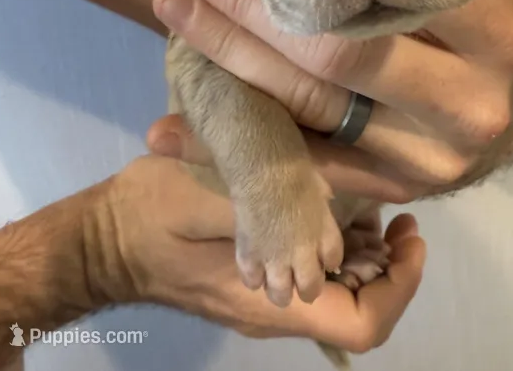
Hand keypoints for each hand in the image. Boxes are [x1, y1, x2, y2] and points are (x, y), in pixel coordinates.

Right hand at [95, 127, 425, 352]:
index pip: (362, 325)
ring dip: (366, 250)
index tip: (411, 234)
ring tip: (371, 201)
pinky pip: (314, 272)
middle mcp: (277, 309)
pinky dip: (337, 243)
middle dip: (391, 262)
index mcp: (271, 302)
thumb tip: (346, 188)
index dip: (401, 286)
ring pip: (340, 288)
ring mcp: (267, 296)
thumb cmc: (147, 216)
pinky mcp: (258, 278)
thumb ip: (277, 198)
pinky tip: (334, 202)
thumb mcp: (208, 194)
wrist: (100, 241)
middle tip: (398, 211)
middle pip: (360, 304)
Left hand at [151, 0, 512, 202]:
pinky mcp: (394, 191)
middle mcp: (474, 103)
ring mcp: (432, 159)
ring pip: (310, 111)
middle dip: (246, 11)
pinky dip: (234, 148)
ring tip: (173, 13)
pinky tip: (171, 124)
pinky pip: (304, 171)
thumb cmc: (489, 22)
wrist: (510, 108)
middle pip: (337, 56)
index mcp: (502, 30)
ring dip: (228, 62)